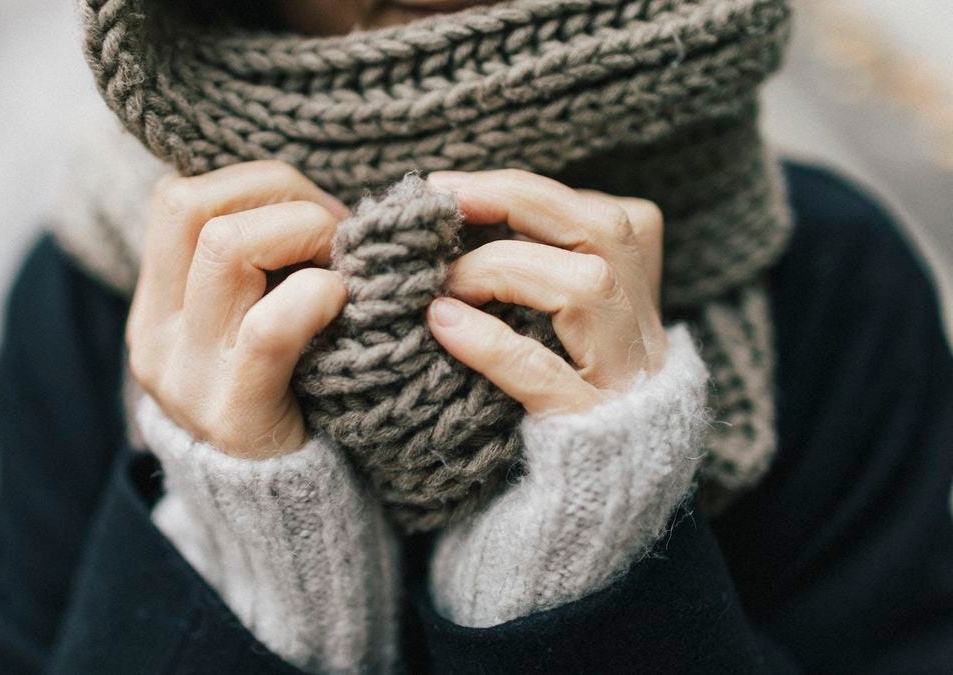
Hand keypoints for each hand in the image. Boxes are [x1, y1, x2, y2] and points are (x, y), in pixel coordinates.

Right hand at [127, 161, 349, 458]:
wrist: (276, 511)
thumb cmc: (282, 395)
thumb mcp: (244, 325)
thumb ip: (257, 267)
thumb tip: (314, 195)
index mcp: (155, 305)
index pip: (177, 197)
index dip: (253, 184)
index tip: (312, 211)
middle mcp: (156, 334)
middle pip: (193, 206)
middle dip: (281, 194)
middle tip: (334, 230)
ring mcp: (188, 374)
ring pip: (225, 247)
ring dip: (303, 233)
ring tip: (339, 267)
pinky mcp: (234, 411)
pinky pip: (270, 325)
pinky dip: (317, 294)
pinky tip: (341, 303)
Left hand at [426, 169, 667, 414]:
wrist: (583, 525)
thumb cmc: (549, 417)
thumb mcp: (558, 343)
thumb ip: (534, 284)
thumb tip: (460, 221)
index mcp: (639, 306)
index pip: (609, 215)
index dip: (530, 191)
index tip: (454, 186)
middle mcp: (645, 337)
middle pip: (606, 232)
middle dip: (520, 201)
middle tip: (444, 199)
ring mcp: (625, 385)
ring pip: (588, 288)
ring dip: (503, 269)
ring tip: (442, 284)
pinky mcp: (589, 434)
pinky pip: (544, 376)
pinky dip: (490, 343)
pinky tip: (442, 326)